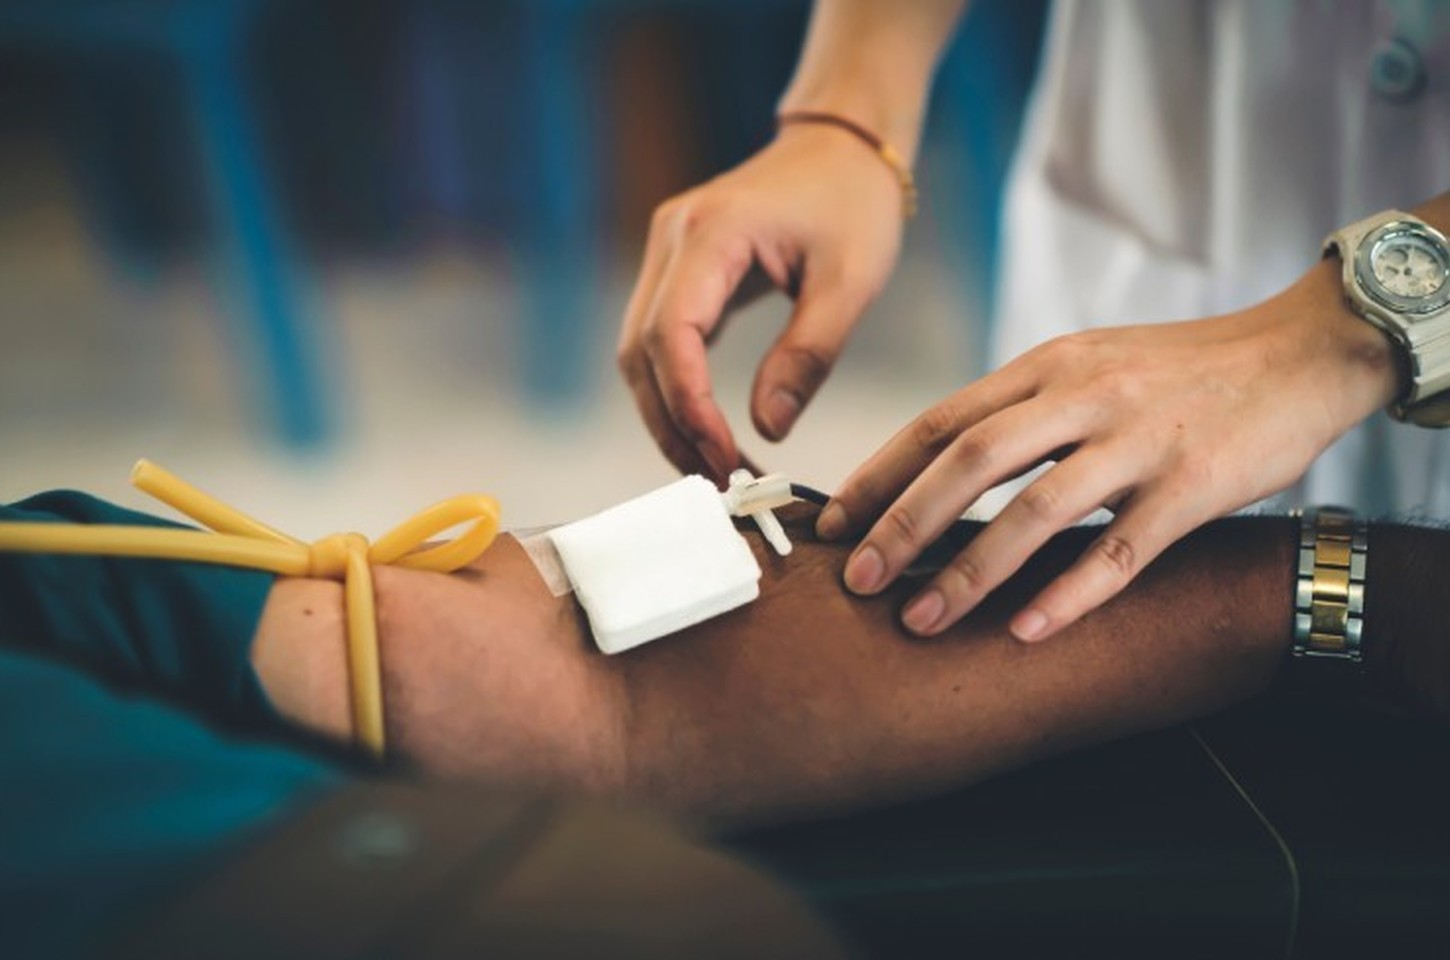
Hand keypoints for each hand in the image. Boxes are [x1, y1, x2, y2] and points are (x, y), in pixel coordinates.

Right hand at [618, 124, 904, 479]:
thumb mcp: (850, 282)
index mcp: (712, 233)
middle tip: (722, 482)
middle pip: (641, 353)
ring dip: (668, 416)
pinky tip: (707, 431)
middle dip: (674, 426)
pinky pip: (658, 342)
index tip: (726, 459)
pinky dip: (675, 392)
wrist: (840, 147)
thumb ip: (807, 355)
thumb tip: (767, 429)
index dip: (689, 406)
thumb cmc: (853, 203)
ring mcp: (666, 253)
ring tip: (715, 468)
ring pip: (639, 353)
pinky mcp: (677, 271)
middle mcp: (672, 239)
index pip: (673, 335)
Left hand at [817, 260, 1400, 641]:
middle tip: (857, 580)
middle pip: (971, 461)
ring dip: (971, 571)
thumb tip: (943, 463)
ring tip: (921, 620)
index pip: (941, 421)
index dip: (880, 475)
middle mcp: (1083, 396)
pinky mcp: (1194, 485)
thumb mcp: (1089, 363)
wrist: (1300, 350)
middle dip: (904, 524)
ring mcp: (1139, 439)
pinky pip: (1121, 550)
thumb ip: (1023, 406)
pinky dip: (1069, 593)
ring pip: (1037, 510)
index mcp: (1047, 366)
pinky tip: (1025, 632)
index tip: (833, 523)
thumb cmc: (1180, 368)